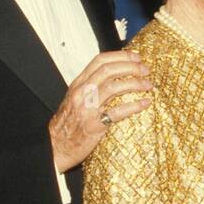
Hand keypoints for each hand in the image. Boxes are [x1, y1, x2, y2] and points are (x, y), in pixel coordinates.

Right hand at [48, 51, 151, 170]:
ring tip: (148, 85)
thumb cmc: (68, 124)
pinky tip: (145, 103)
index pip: (100, 61)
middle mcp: (82, 93)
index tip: (137, 57)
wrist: (55, 147)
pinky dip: (134, 106)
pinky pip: (117, 112)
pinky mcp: (94, 125)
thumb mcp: (76, 99)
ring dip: (135, 83)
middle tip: (146, 70)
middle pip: (109, 71)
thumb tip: (114, 75)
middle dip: (131, 67)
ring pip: (114, 87)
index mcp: (78, 84)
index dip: (121, 56)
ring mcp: (87, 108)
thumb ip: (91, 86)